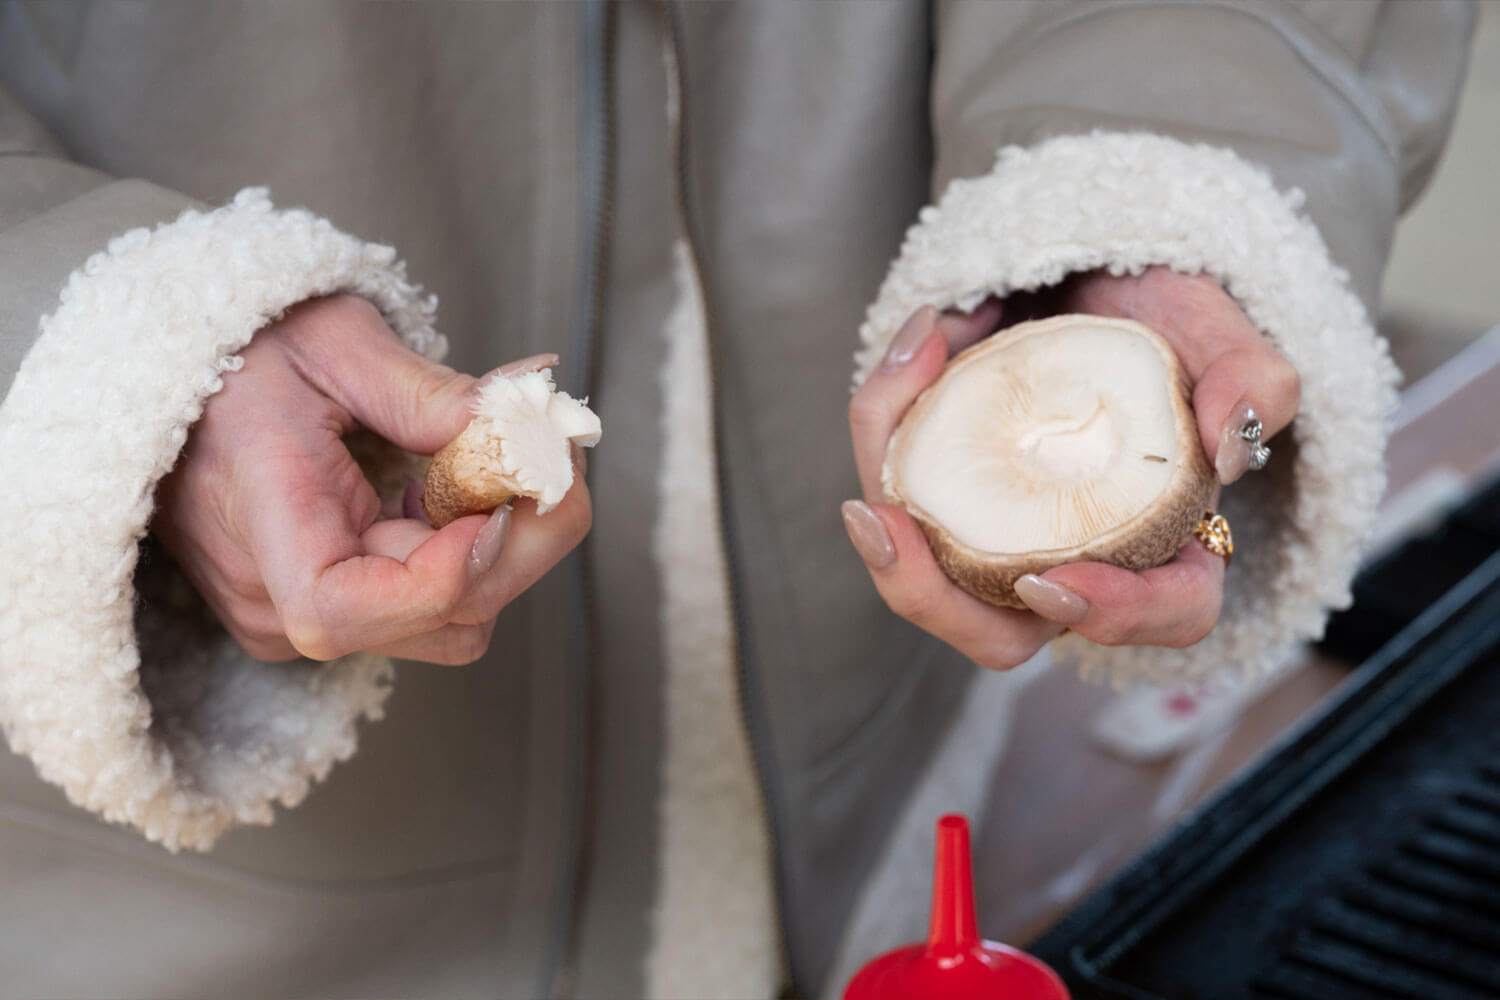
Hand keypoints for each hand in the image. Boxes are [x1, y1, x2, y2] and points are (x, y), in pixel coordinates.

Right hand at [152, 294, 591, 664]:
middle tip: (554, 449)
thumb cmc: (242, 357)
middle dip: (520, 539)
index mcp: (260, 521)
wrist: (177, 387)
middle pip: (436, 620)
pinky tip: (458, 493)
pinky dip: (474, 553)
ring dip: (505, 546)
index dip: (438, 577)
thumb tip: (515, 427)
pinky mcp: (334, 614)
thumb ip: (422, 390)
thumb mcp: (331, 340)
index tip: (496, 509)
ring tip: (500, 462)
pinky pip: (434, 608)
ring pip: (454, 622)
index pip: (338, 609)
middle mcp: (276, 599)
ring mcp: (304, 618)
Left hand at [845, 267, 1298, 662]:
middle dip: (931, 598)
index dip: (1115, 616)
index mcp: (1170, 542)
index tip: (1053, 579)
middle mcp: (1077, 557)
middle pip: (1003, 632)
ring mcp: (1002, 534)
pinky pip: (904, 491)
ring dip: (885, 517)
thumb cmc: (1168, 320)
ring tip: (886, 404)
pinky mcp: (947, 493)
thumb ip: (1253, 382)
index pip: (1166, 610)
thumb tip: (1225, 452)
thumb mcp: (1220, 334)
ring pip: (929, 576)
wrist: (1100, 277)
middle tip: (889, 527)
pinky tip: (913, 349)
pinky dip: (891, 423)